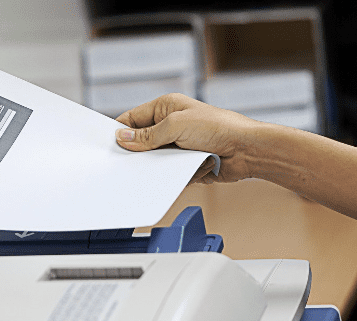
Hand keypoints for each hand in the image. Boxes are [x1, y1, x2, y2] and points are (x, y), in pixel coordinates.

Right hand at [114, 93, 258, 182]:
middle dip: (139, 153)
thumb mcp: (176, 126)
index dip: (120, 131)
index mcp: (166, 108)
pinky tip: (186, 172)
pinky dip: (174, 176)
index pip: (133, 119)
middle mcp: (171, 125)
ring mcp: (179, 146)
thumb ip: (148, 135)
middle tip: (129, 163)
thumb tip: (123, 138)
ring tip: (166, 167)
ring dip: (161, 166)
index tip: (108, 146)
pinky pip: (170, 173)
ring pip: (156, 161)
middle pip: (142, 142)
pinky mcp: (187, 164)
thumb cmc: (219, 127)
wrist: (248, 150)